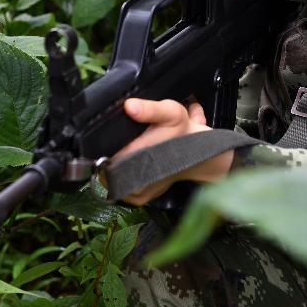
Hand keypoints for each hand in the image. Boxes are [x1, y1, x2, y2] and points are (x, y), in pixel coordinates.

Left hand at [106, 98, 233, 205]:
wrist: (201, 156)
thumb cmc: (185, 134)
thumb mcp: (171, 113)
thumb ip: (150, 109)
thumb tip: (129, 106)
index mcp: (138, 159)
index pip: (104, 153)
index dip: (107, 142)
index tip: (117, 134)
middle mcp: (136, 181)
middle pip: (106, 165)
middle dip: (114, 152)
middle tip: (130, 141)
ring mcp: (136, 194)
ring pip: (111, 176)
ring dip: (117, 164)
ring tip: (134, 151)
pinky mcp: (138, 199)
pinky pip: (119, 185)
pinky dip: (123, 175)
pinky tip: (134, 163)